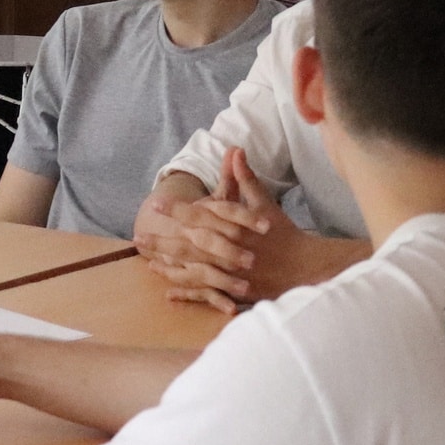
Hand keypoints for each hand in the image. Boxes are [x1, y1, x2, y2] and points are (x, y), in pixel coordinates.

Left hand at [141, 149, 278, 313]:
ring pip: (193, 270)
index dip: (177, 211)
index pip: (200, 217)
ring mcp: (231, 273)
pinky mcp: (235, 291)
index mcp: (234, 227)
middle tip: (139, 238)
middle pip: (190, 246)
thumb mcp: (264, 204)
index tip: (156, 205)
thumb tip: (235, 151)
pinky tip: (168, 293)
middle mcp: (230, 250)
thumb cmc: (283, 234)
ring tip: (147, 262)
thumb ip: (246, 179)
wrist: (305, 267)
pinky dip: (187, 294)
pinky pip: (206, 293)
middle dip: (163, 242)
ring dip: (169, 267)